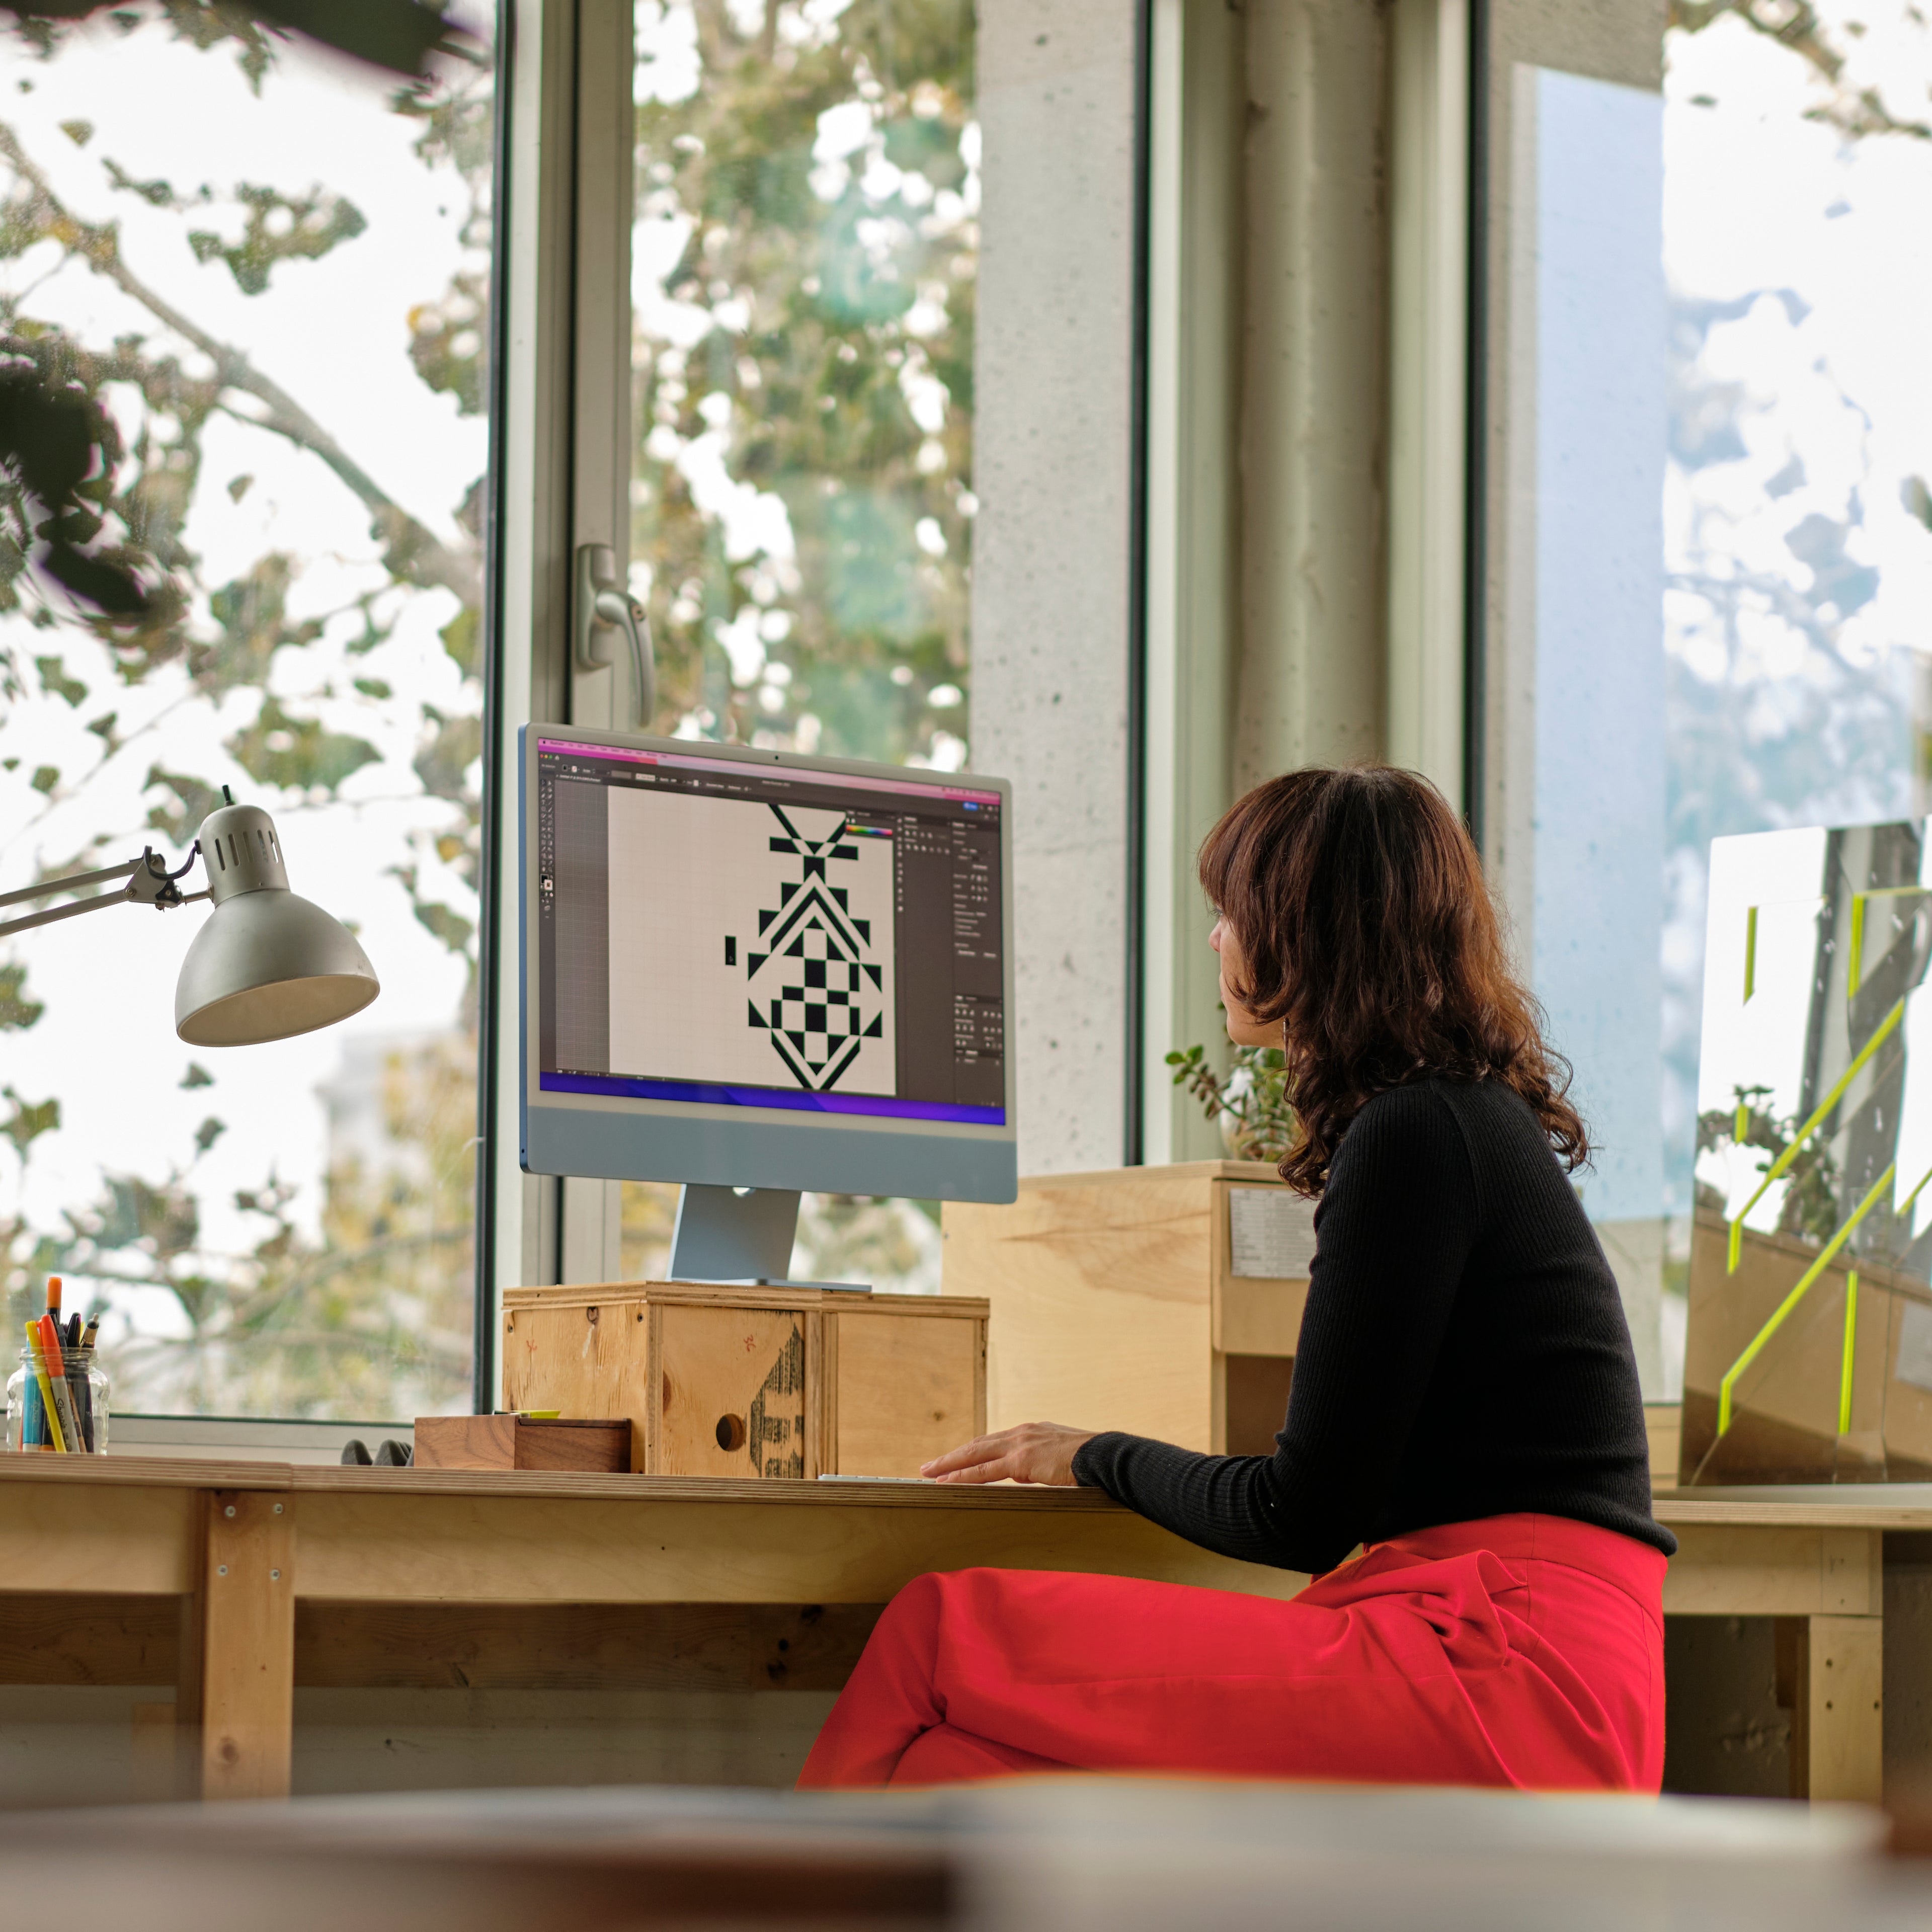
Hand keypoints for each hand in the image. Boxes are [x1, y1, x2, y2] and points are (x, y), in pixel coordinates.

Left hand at [920, 1421, 1094, 1485]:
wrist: (1107, 1456)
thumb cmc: (1094, 1463)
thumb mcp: (1065, 1460)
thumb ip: (1046, 1466)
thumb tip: (1032, 1477)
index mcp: (1033, 1433)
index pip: (996, 1442)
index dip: (975, 1451)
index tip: (959, 1459)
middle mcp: (1023, 1433)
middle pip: (979, 1444)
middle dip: (953, 1456)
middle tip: (930, 1466)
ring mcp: (1021, 1445)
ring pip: (975, 1455)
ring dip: (949, 1465)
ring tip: (928, 1474)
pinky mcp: (1021, 1461)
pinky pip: (984, 1471)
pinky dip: (962, 1477)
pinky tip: (947, 1483)